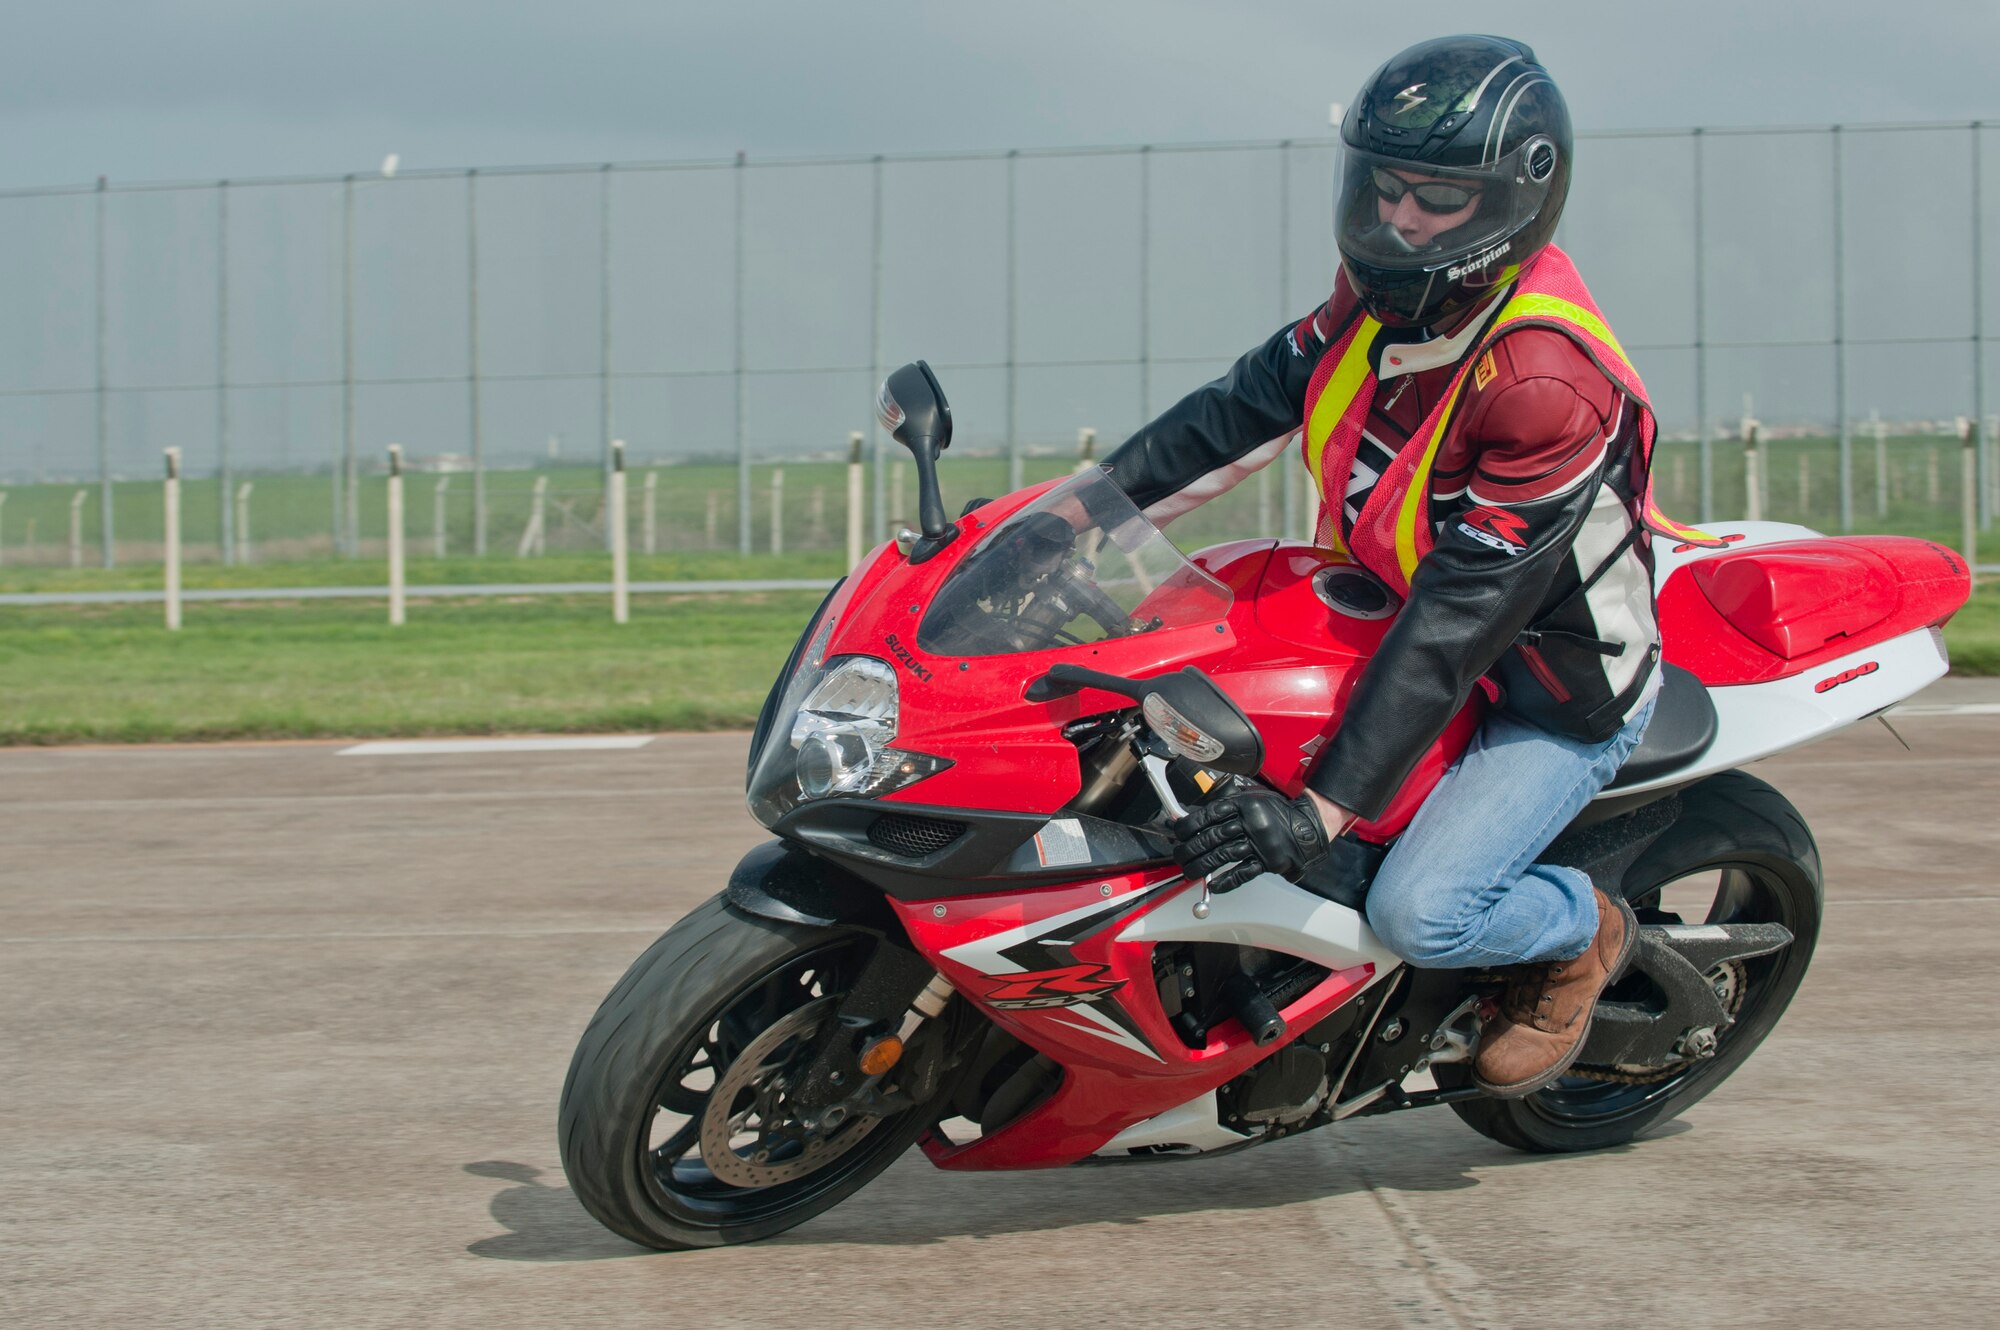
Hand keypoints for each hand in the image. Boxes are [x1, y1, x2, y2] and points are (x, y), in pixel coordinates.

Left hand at [1171, 787, 1333, 890]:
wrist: (1309, 825)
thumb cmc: (1276, 813)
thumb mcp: (1251, 798)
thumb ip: (1226, 807)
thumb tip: (1195, 821)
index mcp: (1244, 804)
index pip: (1209, 814)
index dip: (1189, 825)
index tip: (1178, 833)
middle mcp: (1251, 822)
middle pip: (1212, 837)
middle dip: (1190, 849)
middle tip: (1179, 856)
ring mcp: (1260, 843)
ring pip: (1224, 856)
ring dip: (1202, 866)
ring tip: (1189, 872)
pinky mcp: (1269, 861)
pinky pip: (1244, 873)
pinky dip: (1227, 881)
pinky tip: (1214, 886)